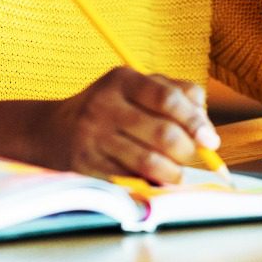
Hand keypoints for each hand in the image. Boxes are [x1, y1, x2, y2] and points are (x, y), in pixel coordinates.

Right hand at [0, 67, 221, 182]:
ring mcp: (93, 136)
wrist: (51, 131)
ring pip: (148, 161)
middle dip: (187, 152)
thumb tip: (206, 126)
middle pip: (163, 133)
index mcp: (122, 79)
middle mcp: (105, 105)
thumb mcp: (137, 87)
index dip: (196, 121)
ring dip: (171, 173)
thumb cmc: (110, 107)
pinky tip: (153, 181)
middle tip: (193, 158)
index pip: (168, 99)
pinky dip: (148, 183)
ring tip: (176, 175)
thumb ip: (177, 94)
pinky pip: (129, 178)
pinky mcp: (85, 164)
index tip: (210, 140)